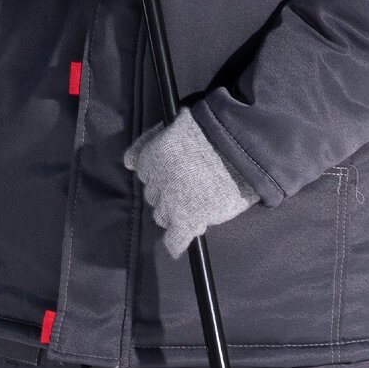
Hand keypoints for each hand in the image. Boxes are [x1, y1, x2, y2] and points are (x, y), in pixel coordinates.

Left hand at [124, 111, 256, 257]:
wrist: (239, 146)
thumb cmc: (215, 130)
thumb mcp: (177, 123)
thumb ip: (152, 141)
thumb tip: (129, 161)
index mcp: (152, 157)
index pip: (143, 172)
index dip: (160, 173)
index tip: (174, 172)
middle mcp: (156, 181)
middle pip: (152, 195)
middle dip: (167, 193)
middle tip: (189, 188)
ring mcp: (171, 203)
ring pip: (161, 216)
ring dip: (174, 214)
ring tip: (195, 206)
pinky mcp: (188, 221)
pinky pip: (175, 240)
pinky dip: (176, 243)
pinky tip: (178, 245)